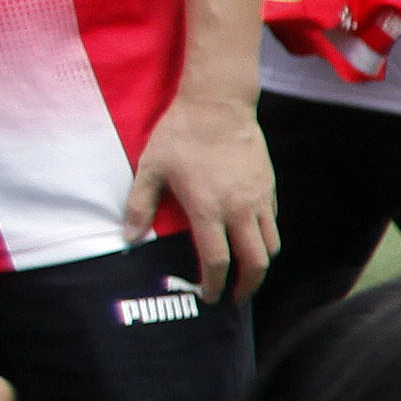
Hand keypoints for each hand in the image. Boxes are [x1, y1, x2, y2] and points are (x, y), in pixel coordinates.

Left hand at [124, 92, 275, 295]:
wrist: (219, 104)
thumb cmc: (180, 134)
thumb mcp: (150, 168)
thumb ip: (139, 206)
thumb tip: (128, 238)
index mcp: (208, 209)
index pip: (217, 261)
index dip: (213, 285)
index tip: (208, 297)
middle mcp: (239, 209)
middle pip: (255, 262)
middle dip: (247, 286)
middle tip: (235, 297)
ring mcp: (258, 198)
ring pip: (271, 245)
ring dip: (260, 265)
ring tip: (247, 272)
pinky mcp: (268, 187)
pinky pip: (272, 222)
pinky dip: (264, 238)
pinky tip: (250, 237)